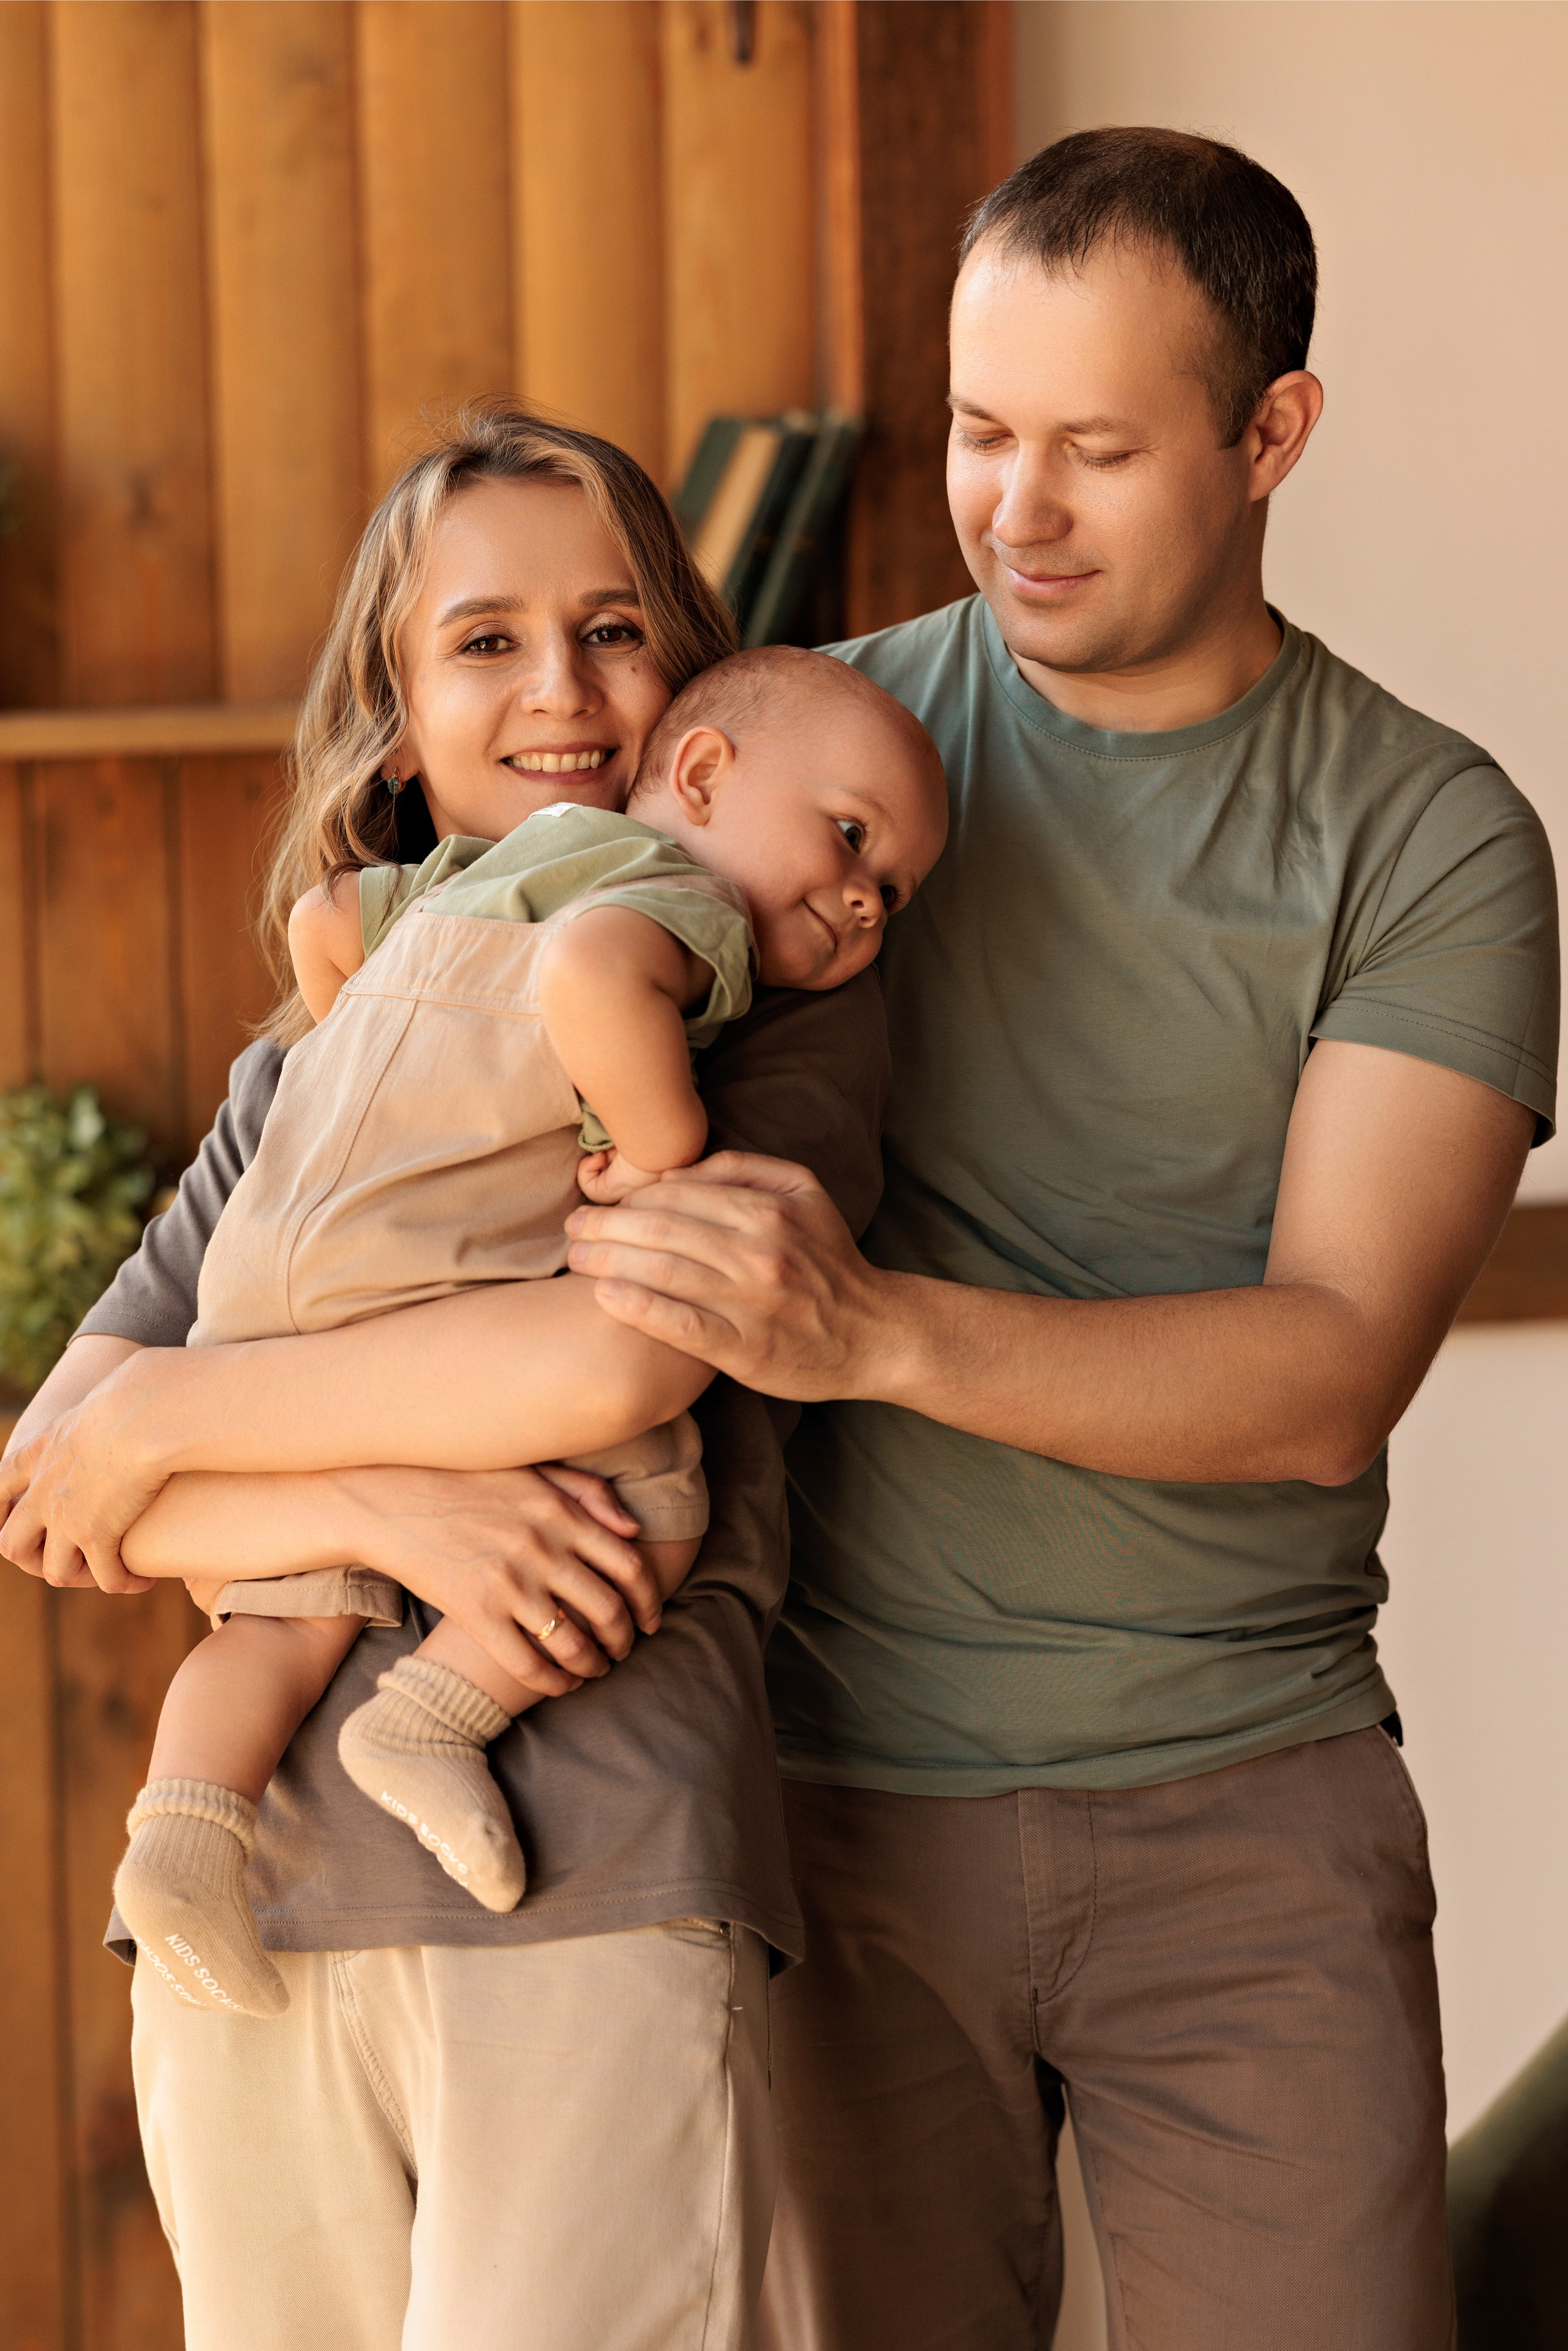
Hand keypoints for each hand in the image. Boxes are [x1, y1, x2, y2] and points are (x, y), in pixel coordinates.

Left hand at [0, 1381, 164, 1593]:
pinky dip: (122, 1583)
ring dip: (80, 1577)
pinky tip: (142, 1579)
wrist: (142, 1412)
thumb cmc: (136, 1393)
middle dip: (34, 1558)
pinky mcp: (97, 1535)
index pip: (0, 1488)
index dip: (1, 1513)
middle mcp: (43, 1491)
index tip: (23, 1522)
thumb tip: (131, 1386)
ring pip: (54, 1570)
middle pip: (12, 1543)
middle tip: (69, 1556)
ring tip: (108, 1572)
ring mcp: (65, 1517)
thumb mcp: (101, 1398)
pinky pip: (104, 1577)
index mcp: (39, 1453)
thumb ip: (100, 1409)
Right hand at [332, 1461, 663, 1698]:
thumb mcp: (533, 1471)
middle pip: (608, 1611)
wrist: (390, 1500)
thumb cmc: (465, 1482)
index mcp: (562, 1513)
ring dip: (595, 1665)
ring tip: (596, 1669)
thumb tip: (634, 1529)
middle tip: (624, 1650)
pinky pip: (528, 1664)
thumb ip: (589, 1493)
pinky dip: (554, 1682)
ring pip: (574, 1643)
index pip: (629, 1567)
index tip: (650, 1620)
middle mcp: (543, 1549)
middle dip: (625, 1640)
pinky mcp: (476, 1614)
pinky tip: (561, 1685)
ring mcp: (509, 1584)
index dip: (649, 1601)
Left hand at [564, 1150, 900, 1400]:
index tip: (600, 1203)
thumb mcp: (807, 1193)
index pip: (677, 1195)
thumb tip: (683, 1166)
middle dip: (605, 1226)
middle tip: (572, 1229)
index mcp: (768, 1210)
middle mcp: (759, 1252)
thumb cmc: (831, 1262)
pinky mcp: (745, 1348)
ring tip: (576, 1258)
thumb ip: (747, 1169)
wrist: (876, 1334)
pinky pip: (681, 1324)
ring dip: (608, 1261)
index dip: (629, 1197)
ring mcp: (751, 1302)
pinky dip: (638, 1308)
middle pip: (661, 1230)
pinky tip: (605, 1297)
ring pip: (664, 1272)